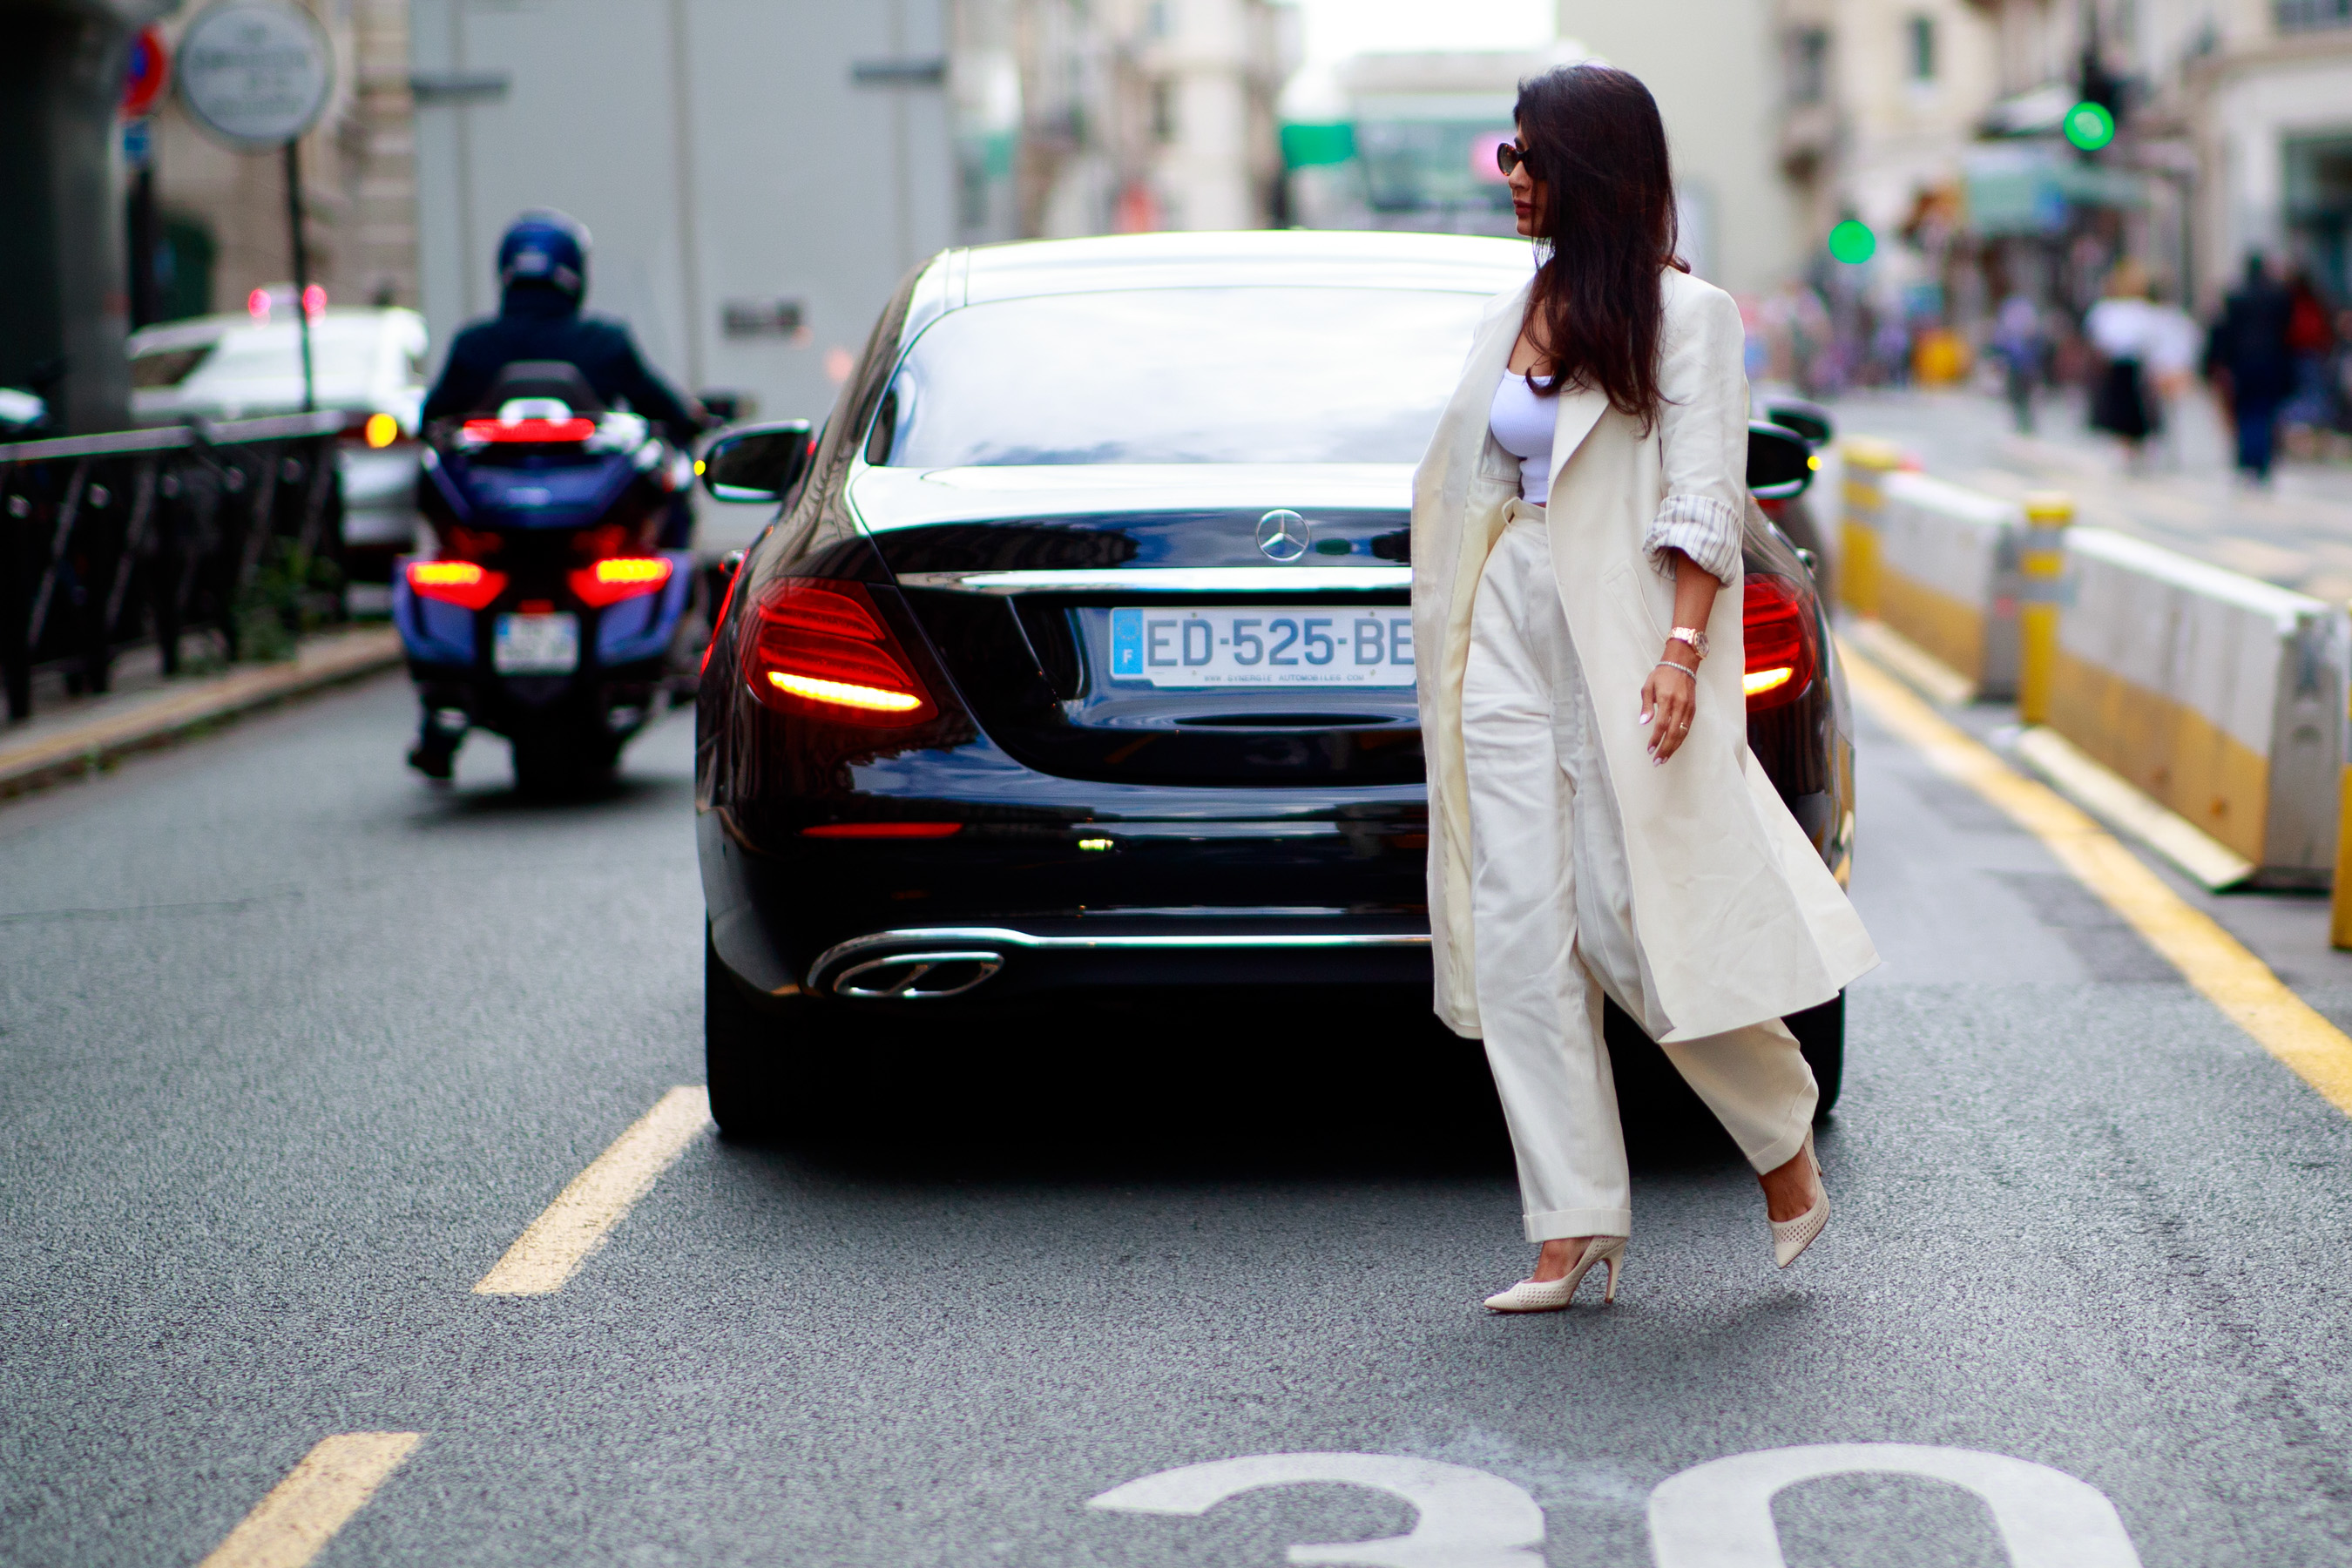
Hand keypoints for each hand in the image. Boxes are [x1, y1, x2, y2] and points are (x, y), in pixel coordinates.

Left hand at [1641, 647, 1699, 763]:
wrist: (1682, 665)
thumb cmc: (1662, 675)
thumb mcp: (1648, 686)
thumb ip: (1646, 706)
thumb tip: (1643, 723)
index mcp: (1666, 699)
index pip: (1661, 725)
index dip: (1656, 739)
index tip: (1650, 749)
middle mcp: (1679, 705)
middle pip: (1673, 733)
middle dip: (1665, 749)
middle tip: (1657, 761)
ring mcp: (1688, 708)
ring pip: (1682, 733)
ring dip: (1673, 748)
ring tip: (1665, 758)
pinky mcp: (1693, 710)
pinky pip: (1687, 729)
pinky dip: (1680, 740)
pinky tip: (1674, 747)